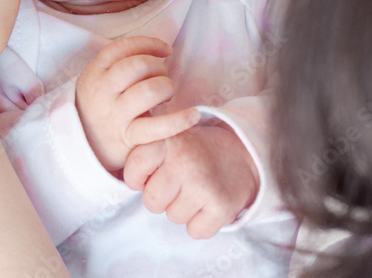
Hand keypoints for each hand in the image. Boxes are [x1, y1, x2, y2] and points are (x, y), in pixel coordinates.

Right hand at [76, 36, 199, 172]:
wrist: (86, 146)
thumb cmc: (101, 107)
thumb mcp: (99, 81)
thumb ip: (119, 64)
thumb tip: (157, 49)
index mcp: (95, 73)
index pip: (121, 48)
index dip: (148, 43)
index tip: (165, 50)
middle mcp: (103, 91)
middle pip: (136, 65)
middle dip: (157, 66)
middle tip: (161, 77)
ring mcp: (115, 114)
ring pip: (148, 90)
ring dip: (166, 87)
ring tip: (166, 94)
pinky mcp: (128, 136)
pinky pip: (157, 127)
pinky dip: (179, 120)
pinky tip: (193, 115)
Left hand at [122, 124, 259, 238]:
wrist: (240, 154)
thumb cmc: (192, 152)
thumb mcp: (167, 140)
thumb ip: (143, 155)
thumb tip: (131, 183)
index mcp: (166, 142)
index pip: (134, 169)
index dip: (137, 179)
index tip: (150, 175)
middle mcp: (184, 162)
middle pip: (152, 201)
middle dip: (160, 199)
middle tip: (176, 186)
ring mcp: (203, 184)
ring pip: (173, 217)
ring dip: (181, 210)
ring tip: (194, 191)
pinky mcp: (222, 206)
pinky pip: (195, 231)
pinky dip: (200, 224)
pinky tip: (207, 204)